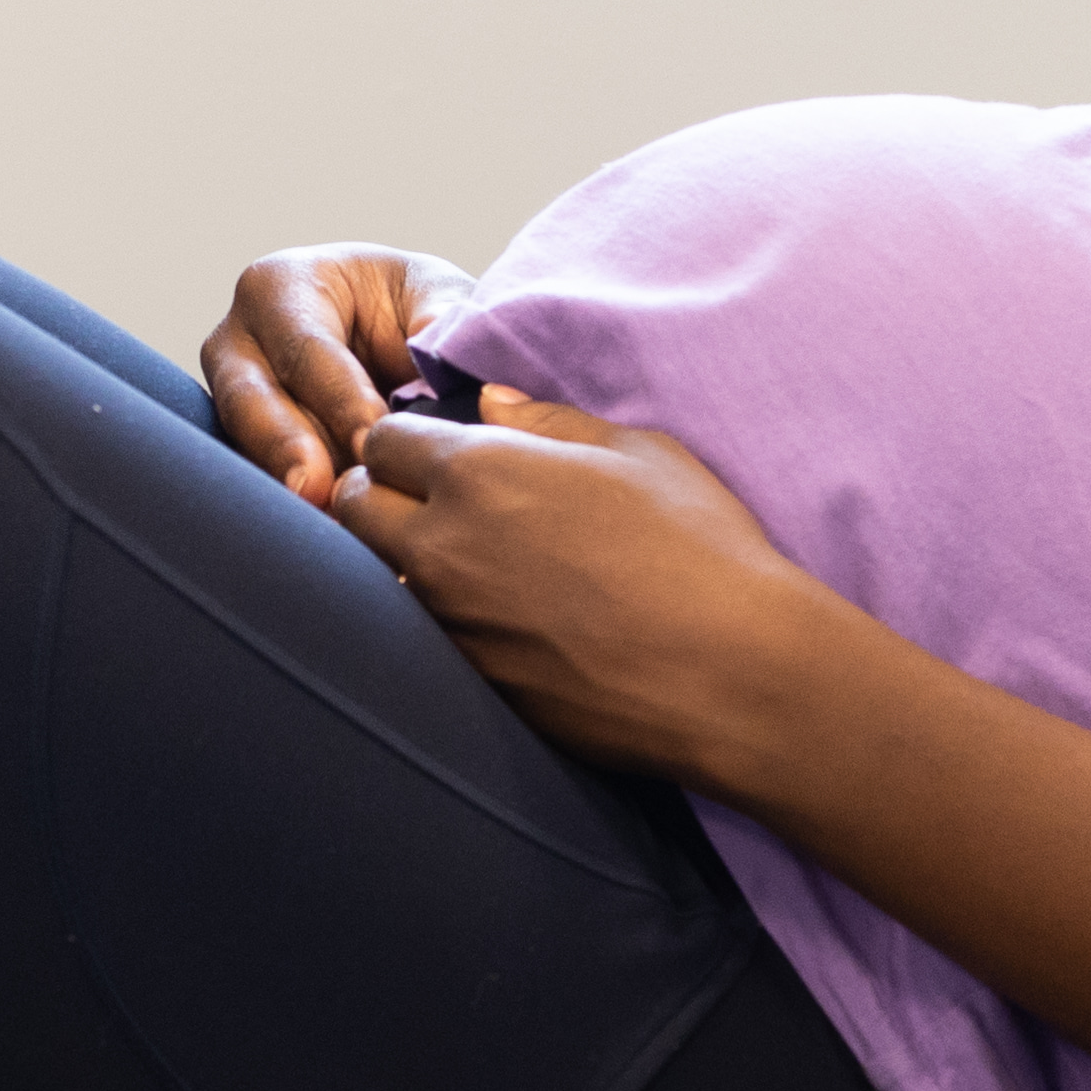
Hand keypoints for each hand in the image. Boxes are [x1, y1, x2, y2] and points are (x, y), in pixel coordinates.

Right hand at [200, 245, 477, 499]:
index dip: (339, 397)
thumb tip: (439, 354)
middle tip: (318, 490)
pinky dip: (293, 509)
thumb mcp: (434, 296)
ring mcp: (234, 400)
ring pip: (246, 448)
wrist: (400, 343)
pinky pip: (258, 481)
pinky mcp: (246, 450)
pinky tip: (329, 534)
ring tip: (325, 519)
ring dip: (285, 484)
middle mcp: (240, 341)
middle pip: (250, 399)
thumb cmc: (414, 309)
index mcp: (280, 286)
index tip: (373, 441)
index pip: (305, 348)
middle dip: (285, 446)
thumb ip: (442, 319)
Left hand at [334, 395, 853, 790]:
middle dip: (379, 494)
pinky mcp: (472, 687)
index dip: (405, 438)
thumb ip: (548, 421)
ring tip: (466, 564)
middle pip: (355, 507)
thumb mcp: (637, 453)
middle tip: (428, 501)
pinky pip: (424, 641)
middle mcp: (443, 546)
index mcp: (480, 471)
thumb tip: (490, 403)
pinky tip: (497, 619)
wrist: (734, 674)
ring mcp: (450, 625)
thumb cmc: (701, 548)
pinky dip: (441, 622)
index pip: (384, 438)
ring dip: (403, 564)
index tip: (434, 450)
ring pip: (380, 579)